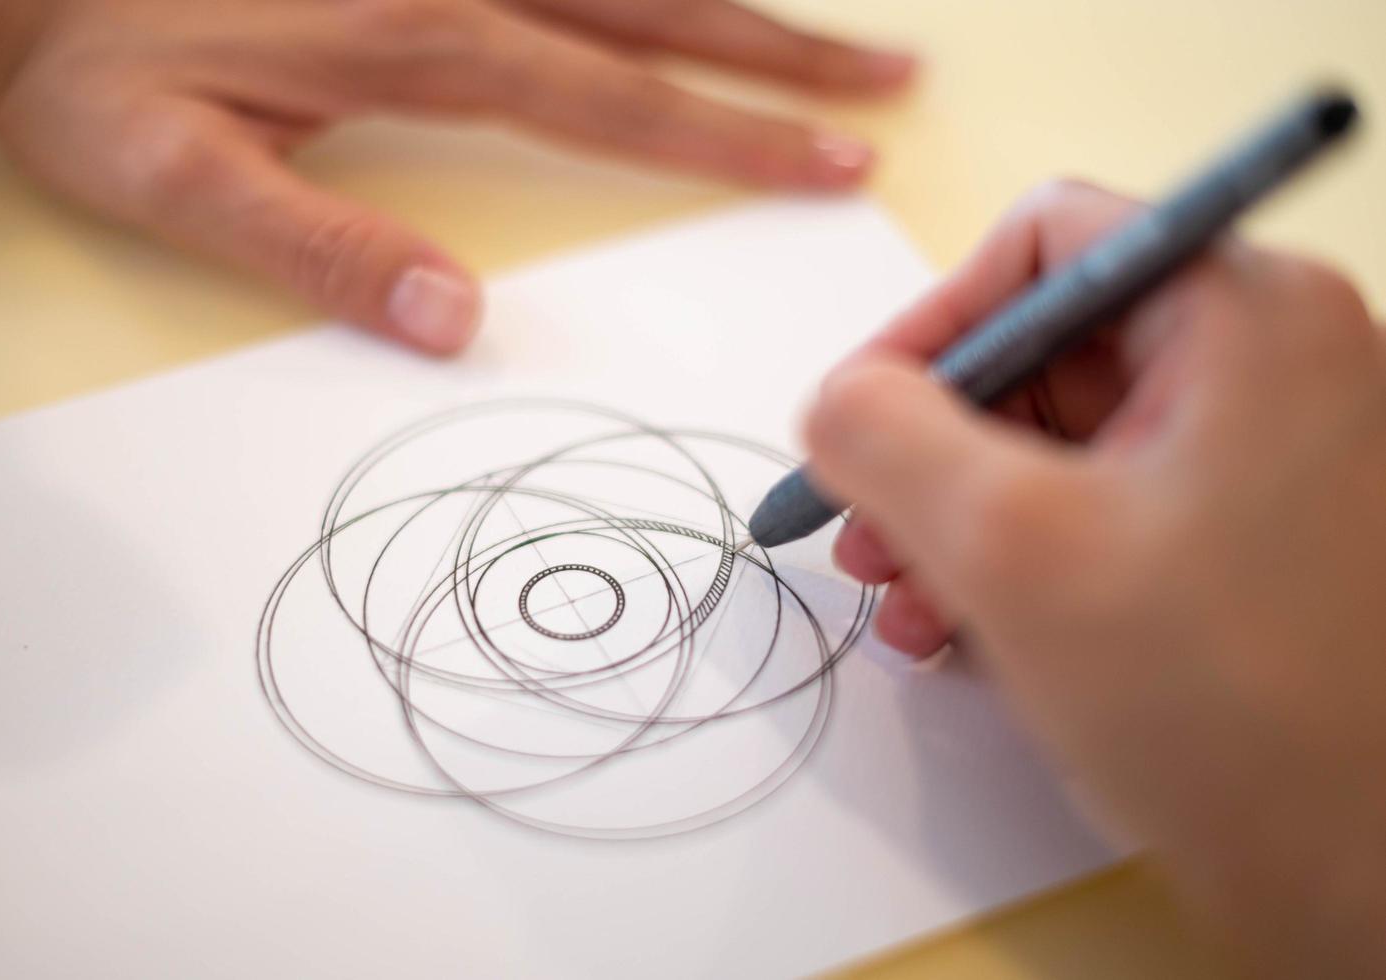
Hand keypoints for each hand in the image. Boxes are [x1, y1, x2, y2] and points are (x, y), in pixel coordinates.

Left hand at [0, 0, 911, 352]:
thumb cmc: (86, 69)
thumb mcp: (180, 179)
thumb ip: (321, 251)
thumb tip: (458, 323)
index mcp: (418, 38)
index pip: (615, 100)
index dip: (734, 135)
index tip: (830, 162)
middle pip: (657, 8)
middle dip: (783, 51)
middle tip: (889, 79)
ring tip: (838, 27)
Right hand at [805, 181, 1385, 977]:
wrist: (1367, 876)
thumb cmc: (1222, 703)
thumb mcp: (1011, 548)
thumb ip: (889, 439)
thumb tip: (836, 401)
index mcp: (1244, 314)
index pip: (1045, 247)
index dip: (929, 326)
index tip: (859, 421)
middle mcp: (1267, 363)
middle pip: (1043, 355)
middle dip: (930, 449)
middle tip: (864, 536)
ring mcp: (1265, 454)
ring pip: (1059, 443)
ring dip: (954, 516)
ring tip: (896, 601)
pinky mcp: (1247, 537)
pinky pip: (1099, 509)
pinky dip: (1014, 558)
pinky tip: (952, 631)